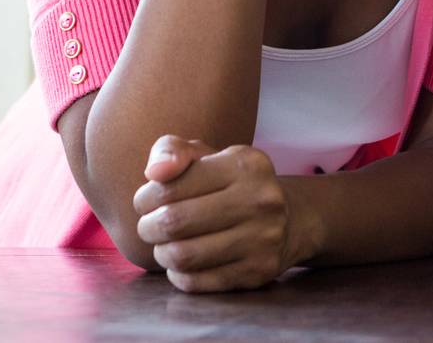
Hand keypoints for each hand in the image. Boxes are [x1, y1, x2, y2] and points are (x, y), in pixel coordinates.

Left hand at [133, 135, 312, 292]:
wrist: (289, 220)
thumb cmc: (232, 184)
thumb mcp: (207, 156)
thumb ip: (172, 151)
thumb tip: (155, 172)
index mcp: (245, 164)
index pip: (171, 186)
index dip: (145, 198)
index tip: (144, 203)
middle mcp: (260, 199)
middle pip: (175, 222)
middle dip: (149, 227)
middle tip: (148, 227)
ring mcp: (263, 238)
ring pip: (184, 255)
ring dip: (162, 253)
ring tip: (163, 246)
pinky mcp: (258, 271)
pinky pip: (198, 281)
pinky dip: (179, 275)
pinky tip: (182, 264)